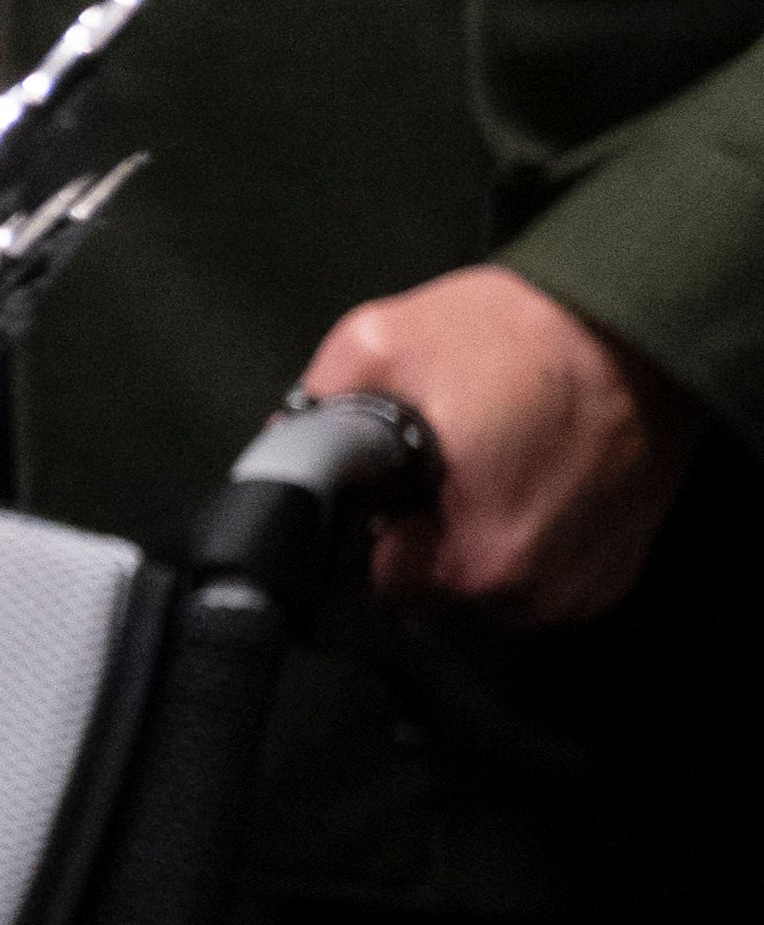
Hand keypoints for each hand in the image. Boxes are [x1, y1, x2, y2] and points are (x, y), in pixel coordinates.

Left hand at [299, 266, 694, 625]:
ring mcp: (578, 590)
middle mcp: (532, 598)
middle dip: (408, 536)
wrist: (645, 326)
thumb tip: (279, 452)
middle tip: (421, 467)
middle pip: (423, 594)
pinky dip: (516, 540)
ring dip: (461, 541)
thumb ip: (314, 410)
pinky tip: (518, 482)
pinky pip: (534, 578)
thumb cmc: (519, 334)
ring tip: (474, 468)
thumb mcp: (381, 345)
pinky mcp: (609, 574)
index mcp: (474, 561)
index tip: (365, 488)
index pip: (369, 584)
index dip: (353, 531)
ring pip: (478, 591)